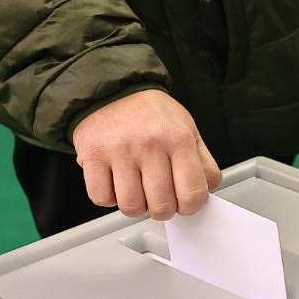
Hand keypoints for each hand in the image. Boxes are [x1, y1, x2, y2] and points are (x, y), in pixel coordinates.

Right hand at [72, 89, 221, 219]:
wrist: (113, 89)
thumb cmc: (151, 115)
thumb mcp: (188, 130)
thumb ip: (203, 163)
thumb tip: (206, 192)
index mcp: (178, 139)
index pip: (193, 194)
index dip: (190, 206)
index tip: (184, 202)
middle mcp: (149, 143)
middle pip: (162, 206)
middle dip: (162, 208)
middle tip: (158, 196)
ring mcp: (119, 150)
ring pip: (131, 207)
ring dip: (135, 204)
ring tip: (136, 187)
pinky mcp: (92, 155)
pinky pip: (102, 198)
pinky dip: (108, 197)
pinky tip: (115, 181)